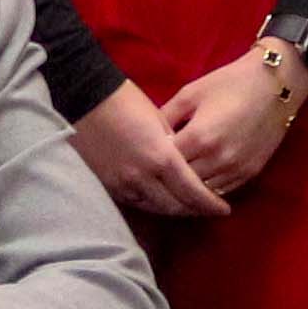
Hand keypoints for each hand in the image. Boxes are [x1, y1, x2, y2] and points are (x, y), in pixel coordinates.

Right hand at [70, 83, 228, 218]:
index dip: (210, 204)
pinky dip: (152, 204)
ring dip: (174, 209)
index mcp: (161, 157)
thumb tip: (185, 163)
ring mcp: (123, 184)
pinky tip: (161, 200)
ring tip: (187, 207)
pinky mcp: (108, 185)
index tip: (224, 209)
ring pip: (156, 208)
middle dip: (195, 210)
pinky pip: (136, 202)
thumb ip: (175, 146)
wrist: (83, 98)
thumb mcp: (160, 120)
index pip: (193, 192)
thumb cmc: (126, 100)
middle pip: (176, 206)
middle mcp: (143, 177)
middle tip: (208, 209)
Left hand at [160, 45, 304, 197]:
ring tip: (173, 183)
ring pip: (202, 194)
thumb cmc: (230, 82)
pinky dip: (208, 191)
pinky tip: (197, 185)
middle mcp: (217, 159)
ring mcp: (236, 169)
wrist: (275, 83)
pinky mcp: (250, 173)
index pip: (165, 163)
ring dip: (187, 190)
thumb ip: (165, 116)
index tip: (145, 158)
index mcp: (199, 137)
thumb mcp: (191, 93)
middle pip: (182, 183)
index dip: (153, 161)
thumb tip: (146, 135)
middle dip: (168, 179)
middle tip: (155, 175)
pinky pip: (222, 192)